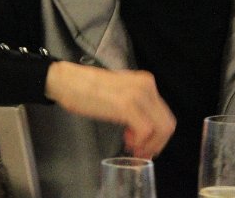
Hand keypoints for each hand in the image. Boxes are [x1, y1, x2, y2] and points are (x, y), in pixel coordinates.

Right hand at [45, 61, 175, 158]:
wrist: (67, 81)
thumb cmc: (87, 89)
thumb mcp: (119, 94)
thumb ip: (134, 106)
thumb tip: (143, 129)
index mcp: (146, 83)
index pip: (165, 115)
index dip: (158, 137)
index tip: (144, 146)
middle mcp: (147, 86)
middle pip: (167, 124)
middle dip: (156, 144)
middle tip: (139, 152)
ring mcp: (138, 94)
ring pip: (161, 129)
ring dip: (148, 145)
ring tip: (131, 147)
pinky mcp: (126, 105)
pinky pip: (145, 130)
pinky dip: (140, 142)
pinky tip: (128, 142)